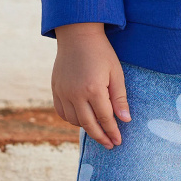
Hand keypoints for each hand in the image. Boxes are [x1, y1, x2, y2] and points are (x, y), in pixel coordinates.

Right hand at [52, 22, 130, 149]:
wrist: (78, 35)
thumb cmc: (101, 52)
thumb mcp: (116, 72)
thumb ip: (119, 98)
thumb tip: (125, 120)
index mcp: (94, 89)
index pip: (105, 118)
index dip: (112, 132)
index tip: (118, 141)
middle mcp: (76, 94)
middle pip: (89, 124)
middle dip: (101, 137)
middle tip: (109, 145)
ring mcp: (63, 92)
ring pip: (74, 120)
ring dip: (86, 128)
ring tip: (98, 129)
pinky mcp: (55, 89)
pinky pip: (62, 112)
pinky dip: (72, 119)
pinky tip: (81, 119)